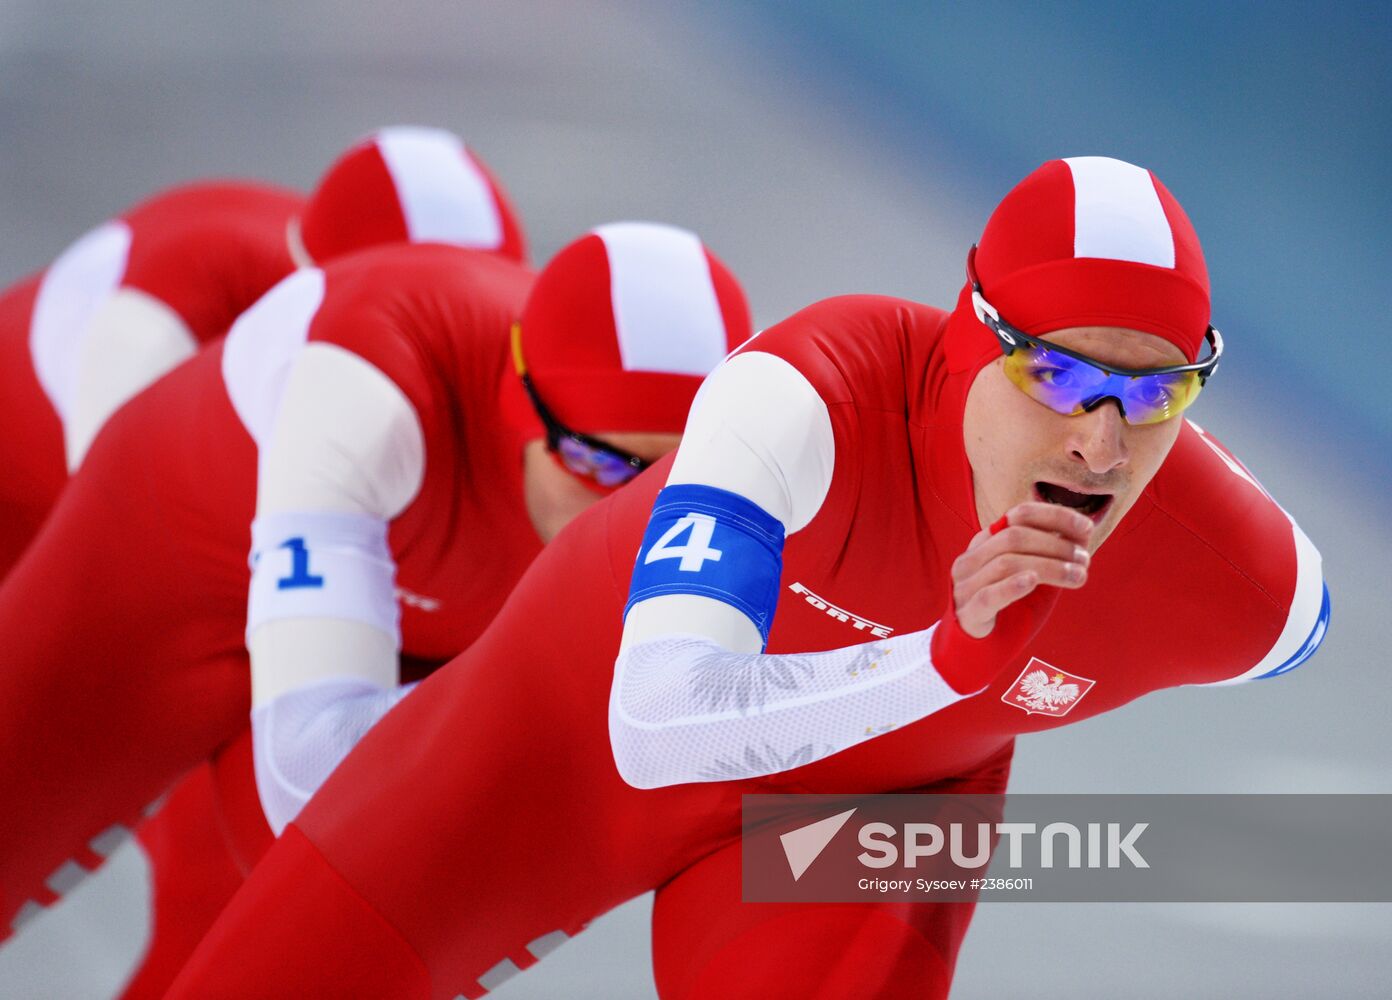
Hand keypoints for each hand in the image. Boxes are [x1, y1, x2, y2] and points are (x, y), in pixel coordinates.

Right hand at [930, 502, 1091, 694]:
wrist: (977, 650)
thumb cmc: (1009, 610)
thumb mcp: (1033, 576)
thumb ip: (1052, 556)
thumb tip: (1083, 533)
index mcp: (986, 543)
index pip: (1019, 515)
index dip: (1055, 517)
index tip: (1087, 528)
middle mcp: (971, 559)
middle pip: (1014, 537)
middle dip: (1056, 545)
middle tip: (1085, 560)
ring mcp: (965, 586)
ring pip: (1006, 564)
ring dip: (1048, 567)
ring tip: (1077, 576)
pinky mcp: (967, 613)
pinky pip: (987, 596)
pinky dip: (1011, 586)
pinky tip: (1032, 581)